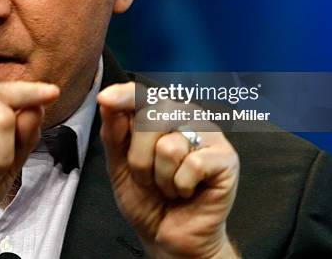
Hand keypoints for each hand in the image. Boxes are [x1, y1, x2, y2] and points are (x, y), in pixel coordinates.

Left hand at [98, 82, 239, 258]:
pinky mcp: (226, 158)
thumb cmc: (147, 198)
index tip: (105, 99)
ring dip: (161, 178)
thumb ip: (114, 133)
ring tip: (169, 186)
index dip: (124, 96)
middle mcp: (187, 117)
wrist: (168, 236)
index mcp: (161, 114)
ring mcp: (209, 134)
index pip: (142, 95)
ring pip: (170, 146)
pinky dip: (181, 187)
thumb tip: (107, 101)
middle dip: (139, 158)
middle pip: (152, 118)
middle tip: (148, 178)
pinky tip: (188, 191)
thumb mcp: (119, 165)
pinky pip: (192, 165)